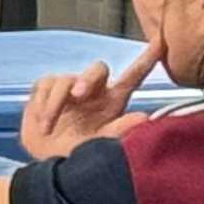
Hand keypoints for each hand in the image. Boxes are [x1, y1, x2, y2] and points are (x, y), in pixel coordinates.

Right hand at [21, 40, 161, 159]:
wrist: (46, 163)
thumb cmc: (77, 155)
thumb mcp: (100, 146)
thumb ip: (121, 130)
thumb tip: (144, 117)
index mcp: (113, 102)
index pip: (133, 76)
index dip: (147, 58)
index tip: (161, 41)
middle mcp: (94, 92)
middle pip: (98, 69)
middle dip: (87, 79)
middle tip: (78, 95)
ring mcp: (70, 89)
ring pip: (66, 79)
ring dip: (56, 102)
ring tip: (50, 125)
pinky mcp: (47, 90)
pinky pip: (45, 84)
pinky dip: (42, 104)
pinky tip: (43, 121)